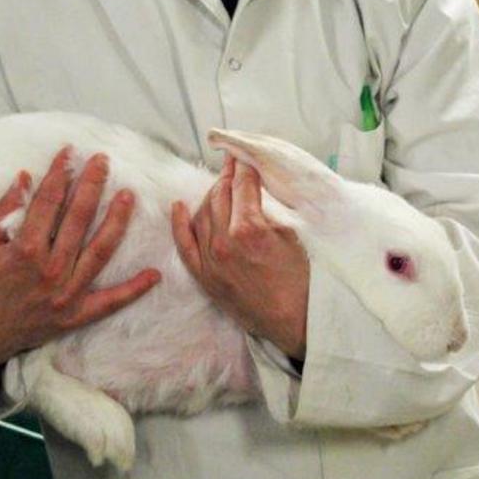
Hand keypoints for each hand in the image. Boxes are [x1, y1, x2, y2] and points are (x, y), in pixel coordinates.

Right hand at [0, 147, 160, 368]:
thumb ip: (3, 211)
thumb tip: (25, 177)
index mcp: (26, 250)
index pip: (48, 202)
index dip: (59, 173)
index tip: (70, 152)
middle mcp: (51, 269)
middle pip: (78, 219)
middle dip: (92, 185)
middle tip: (104, 161)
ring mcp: (67, 293)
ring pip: (99, 251)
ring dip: (116, 221)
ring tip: (128, 195)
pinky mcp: (77, 314)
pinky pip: (111, 302)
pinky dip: (134, 289)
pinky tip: (154, 274)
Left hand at [171, 156, 308, 357]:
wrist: (296, 322)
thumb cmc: (300, 278)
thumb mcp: (290, 233)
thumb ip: (267, 206)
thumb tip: (252, 182)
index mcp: (248, 228)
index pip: (241, 184)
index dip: (244, 166)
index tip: (244, 156)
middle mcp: (223, 242)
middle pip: (219, 194)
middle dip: (228, 176)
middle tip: (235, 166)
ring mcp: (210, 260)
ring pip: (202, 212)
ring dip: (212, 194)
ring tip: (222, 185)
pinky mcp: (204, 277)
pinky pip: (184, 244)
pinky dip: (179, 223)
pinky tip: (178, 206)